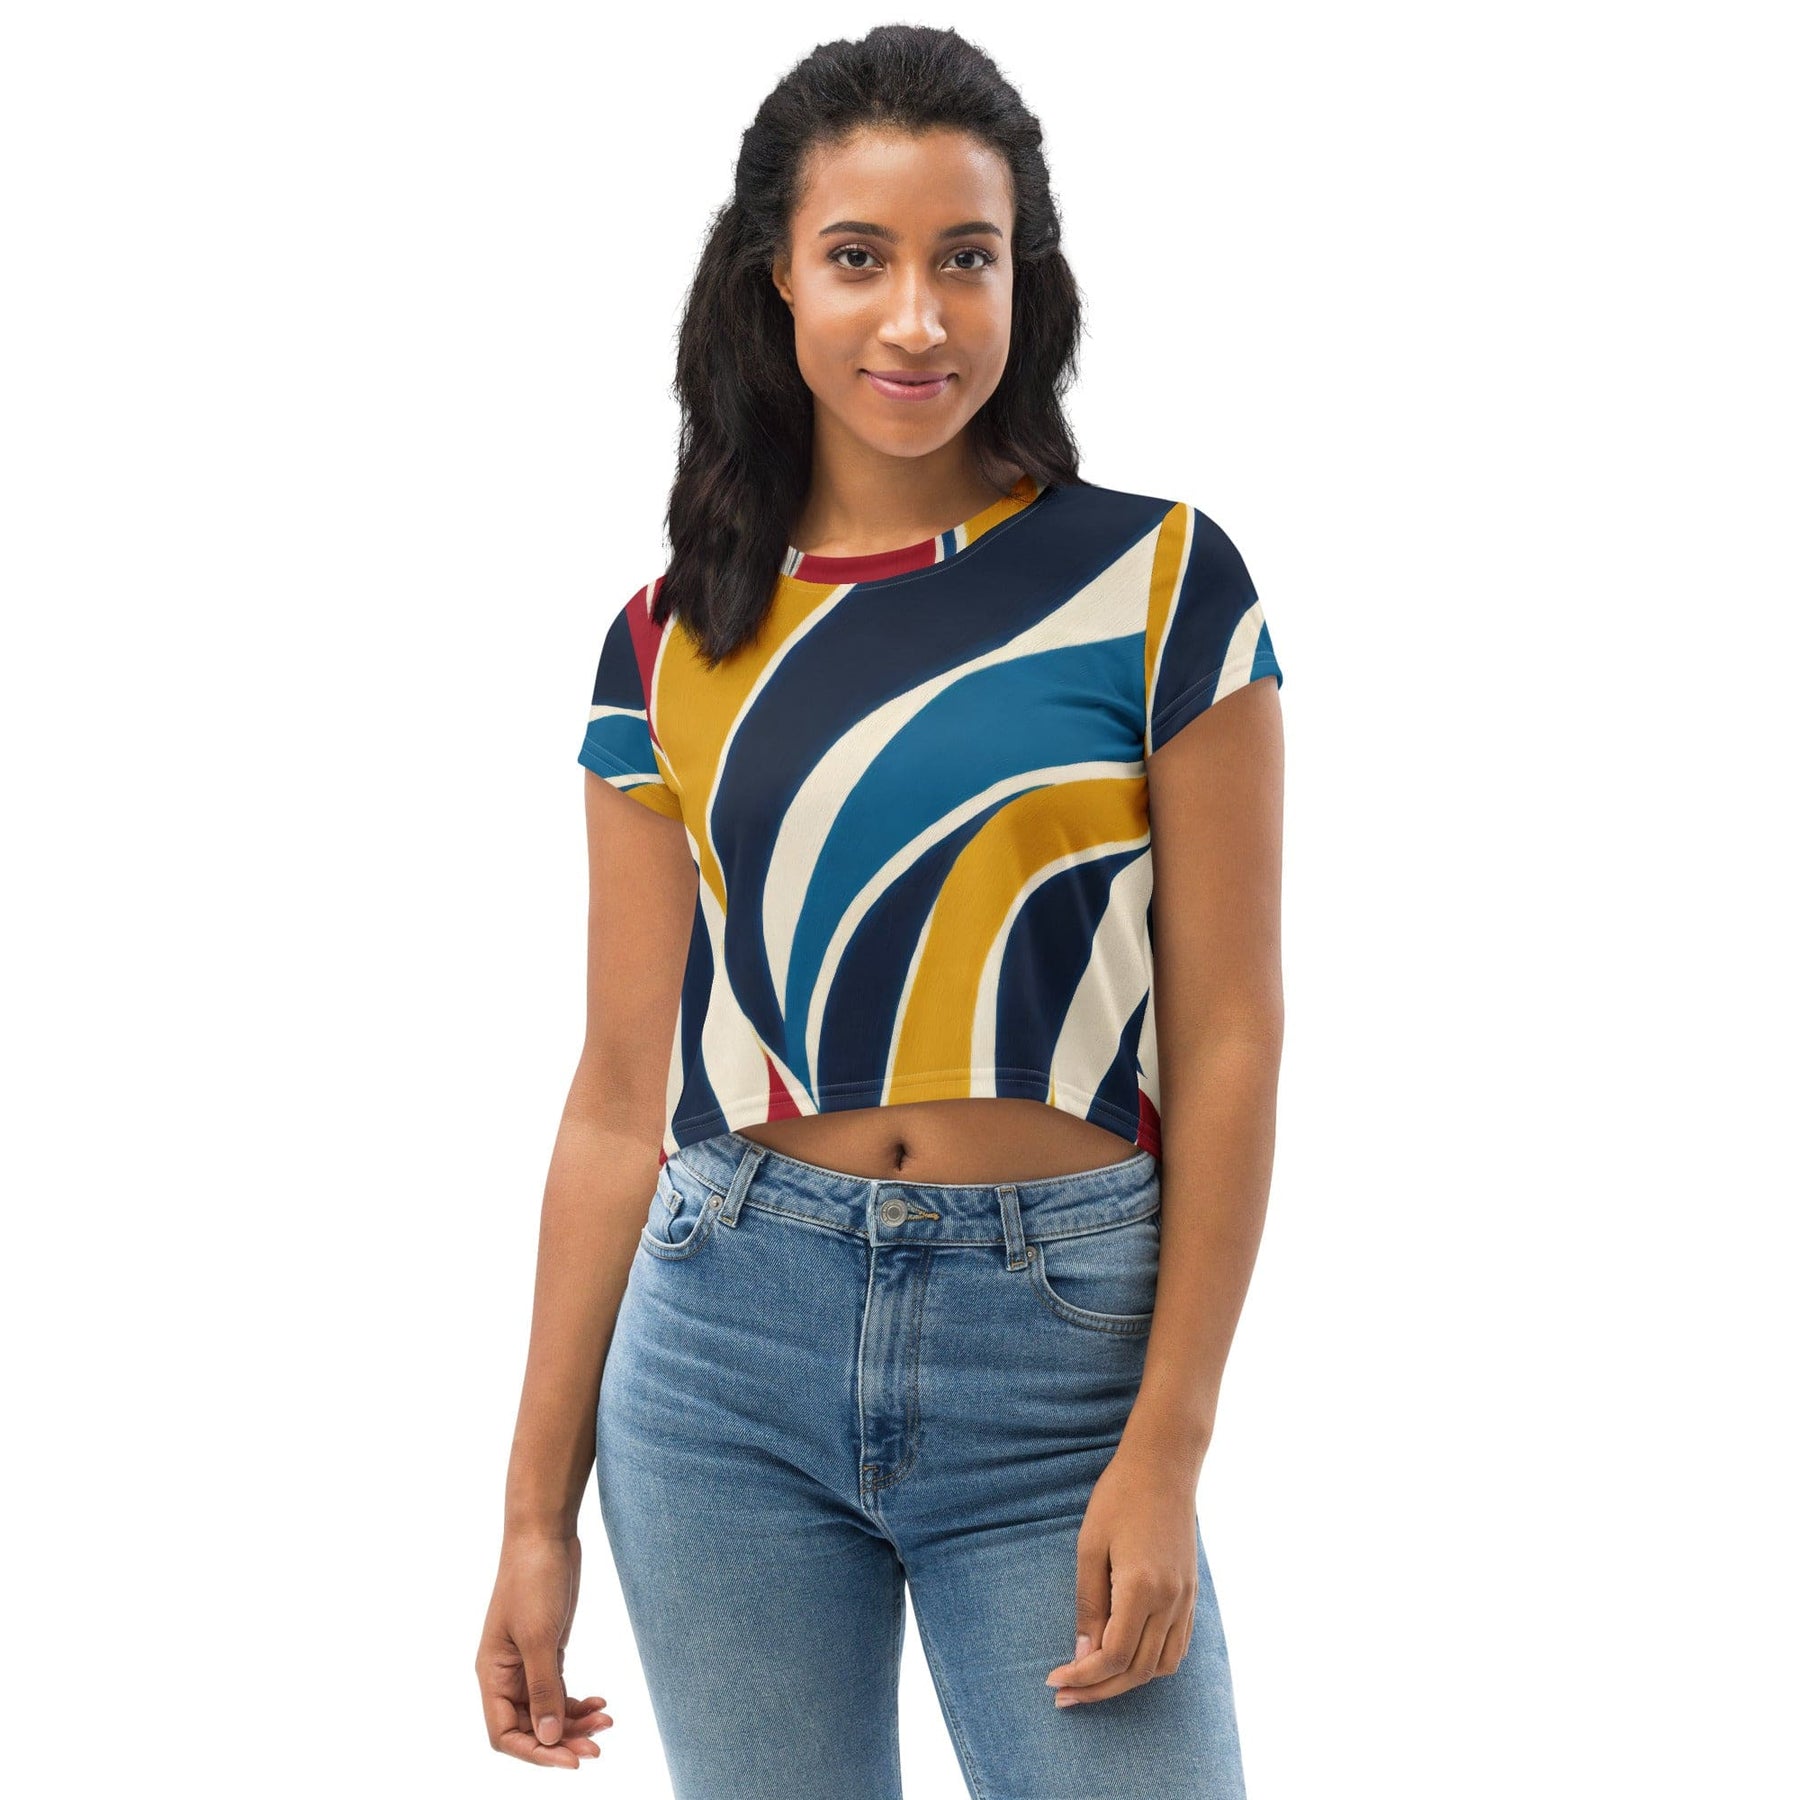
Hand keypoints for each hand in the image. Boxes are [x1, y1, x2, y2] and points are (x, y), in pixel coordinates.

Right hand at [475, 1530, 613, 1766]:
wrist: (545, 1535)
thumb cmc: (533, 1580)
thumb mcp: (539, 1637)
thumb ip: (542, 1689)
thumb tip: (549, 1738)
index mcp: (492, 1673)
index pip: (505, 1733)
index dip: (535, 1752)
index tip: (570, 1761)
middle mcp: (507, 1674)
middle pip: (530, 1727)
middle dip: (562, 1741)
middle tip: (597, 1750)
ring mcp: (528, 1662)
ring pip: (549, 1710)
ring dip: (575, 1722)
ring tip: (606, 1723)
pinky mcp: (549, 1649)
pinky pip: (560, 1690)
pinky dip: (579, 1701)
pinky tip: (600, 1703)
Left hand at [1044, 1449, 1198, 1707]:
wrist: (1164, 1465)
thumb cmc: (1119, 1497)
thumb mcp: (1090, 1547)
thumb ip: (1089, 1605)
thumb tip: (1083, 1655)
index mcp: (1142, 1588)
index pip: (1112, 1656)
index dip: (1082, 1676)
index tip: (1054, 1681)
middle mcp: (1170, 1601)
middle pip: (1136, 1670)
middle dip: (1099, 1689)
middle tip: (1065, 1696)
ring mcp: (1186, 1599)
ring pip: (1162, 1666)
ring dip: (1127, 1681)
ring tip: (1093, 1682)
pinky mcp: (1192, 1594)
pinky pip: (1177, 1647)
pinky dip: (1152, 1664)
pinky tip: (1126, 1660)